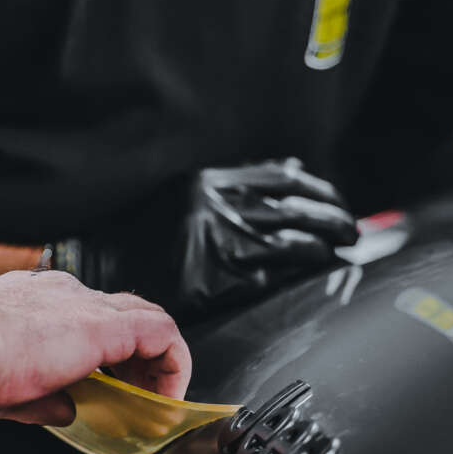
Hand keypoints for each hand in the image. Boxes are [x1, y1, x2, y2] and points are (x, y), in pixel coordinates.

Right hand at [0, 270, 188, 430]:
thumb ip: (39, 399)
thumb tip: (66, 410)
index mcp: (25, 302)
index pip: (76, 315)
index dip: (94, 351)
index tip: (99, 385)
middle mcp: (58, 294)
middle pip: (117, 313)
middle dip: (132, 355)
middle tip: (135, 394)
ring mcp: (84, 305)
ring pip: (145, 318)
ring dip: (156, 361)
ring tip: (157, 400)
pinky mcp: (106, 326)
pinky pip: (162, 334)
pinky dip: (174, 364)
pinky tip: (169, 399)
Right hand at [70, 158, 359, 318]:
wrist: (101, 266)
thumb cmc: (142, 230)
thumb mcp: (187, 192)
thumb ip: (238, 183)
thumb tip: (295, 172)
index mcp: (211, 182)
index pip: (284, 180)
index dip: (320, 192)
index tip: (338, 203)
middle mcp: (218, 208)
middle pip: (296, 210)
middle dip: (333, 220)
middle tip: (352, 231)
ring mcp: (218, 244)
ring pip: (291, 244)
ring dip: (323, 248)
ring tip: (339, 251)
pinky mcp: (217, 281)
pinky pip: (271, 277)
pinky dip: (298, 274)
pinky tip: (313, 275)